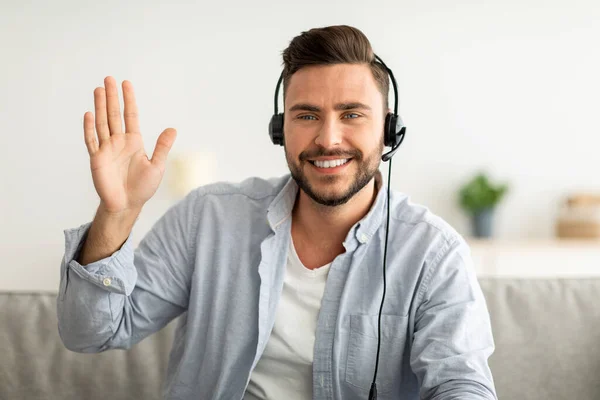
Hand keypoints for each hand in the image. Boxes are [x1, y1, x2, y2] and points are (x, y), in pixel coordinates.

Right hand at [83, 77, 176, 214]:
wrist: (126, 204)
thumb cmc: (142, 187)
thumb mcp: (156, 166)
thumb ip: (162, 147)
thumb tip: (172, 129)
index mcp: (134, 141)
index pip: (131, 115)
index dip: (129, 100)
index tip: (126, 83)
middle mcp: (119, 142)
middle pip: (114, 114)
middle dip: (112, 97)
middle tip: (109, 78)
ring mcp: (106, 149)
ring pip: (102, 123)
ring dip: (100, 106)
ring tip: (99, 89)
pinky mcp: (96, 158)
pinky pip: (92, 140)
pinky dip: (89, 128)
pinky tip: (89, 114)